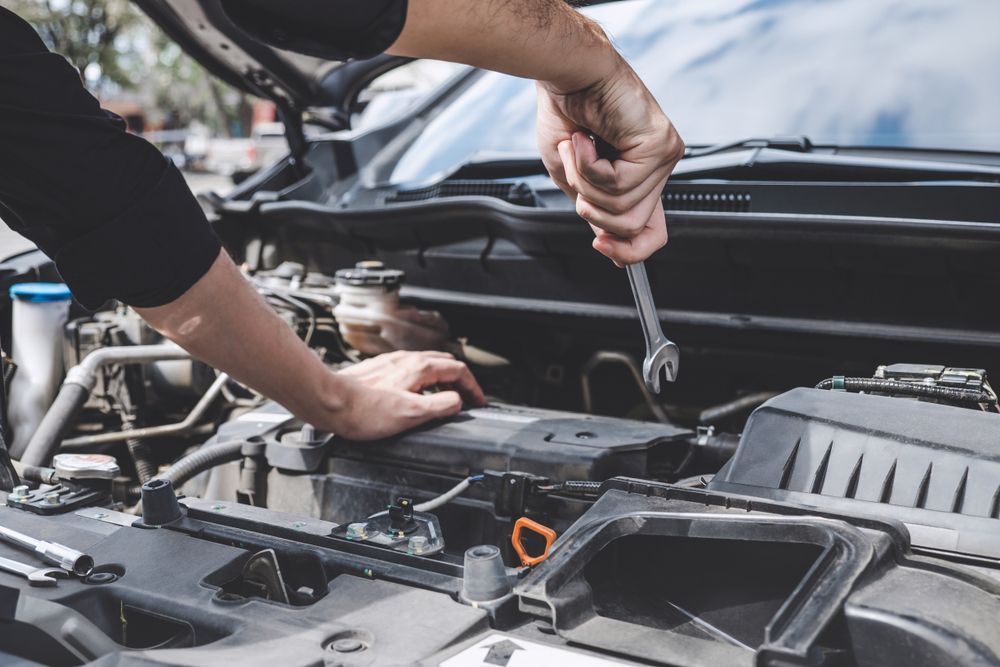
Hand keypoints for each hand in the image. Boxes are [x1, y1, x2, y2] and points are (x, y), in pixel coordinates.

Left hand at [330, 350, 485, 439]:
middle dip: (460, 380)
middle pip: (445, 364)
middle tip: (465, 399)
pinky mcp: (380, 370)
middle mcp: (407, 360)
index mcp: (420, 368)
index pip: (458, 370)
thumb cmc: (365, 410)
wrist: (330, 402)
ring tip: (444, 397)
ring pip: (427, 365)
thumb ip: (441, 406)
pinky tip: (415, 394)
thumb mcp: (412, 413)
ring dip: (441, 379)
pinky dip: (424, 380)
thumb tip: (456, 401)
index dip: (473, 386)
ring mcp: (392, 363)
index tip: (478, 400)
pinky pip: (411, 370)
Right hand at [536, 58, 684, 264]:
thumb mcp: (573, 176)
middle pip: (632, 226)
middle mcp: (658, 168)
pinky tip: (585, 139)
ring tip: (578, 147)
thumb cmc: (567, 111)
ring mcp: (664, 156)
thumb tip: (609, 245)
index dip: (627, 251)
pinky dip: (589, 166)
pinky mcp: (660, 145)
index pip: (652, 233)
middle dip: (591, 207)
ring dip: (585, 181)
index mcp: (641, 177)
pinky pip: (621, 185)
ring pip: (623, 209)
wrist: (566, 72)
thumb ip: (594, 208)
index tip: (599, 245)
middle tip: (576, 170)